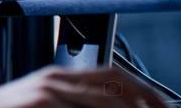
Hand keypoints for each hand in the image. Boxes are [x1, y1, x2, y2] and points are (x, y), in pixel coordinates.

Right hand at [0, 65, 167, 107]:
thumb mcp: (38, 103)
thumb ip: (68, 102)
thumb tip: (105, 106)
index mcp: (56, 76)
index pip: (112, 75)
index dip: (142, 91)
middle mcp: (54, 79)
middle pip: (114, 87)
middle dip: (142, 103)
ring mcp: (46, 93)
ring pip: (103, 102)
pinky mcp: (38, 105)